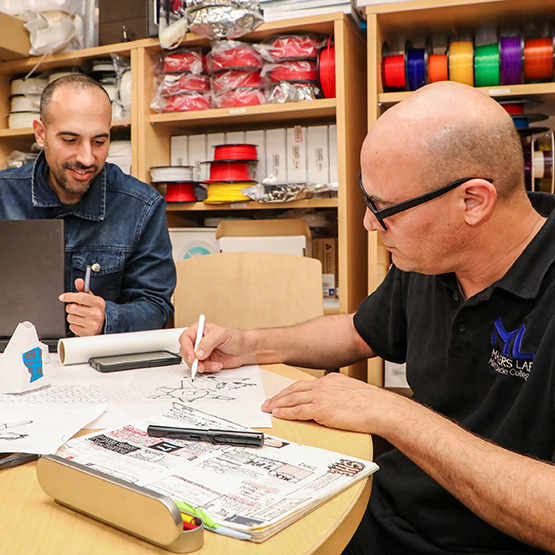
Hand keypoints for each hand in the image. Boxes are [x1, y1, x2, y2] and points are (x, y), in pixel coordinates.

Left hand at [59, 278, 105, 335]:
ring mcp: (93, 324)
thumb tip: (78, 281)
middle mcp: (97, 313)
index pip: (82, 297)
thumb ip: (83, 290)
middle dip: (70, 308)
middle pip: (73, 308)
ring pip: (70, 317)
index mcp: (98, 303)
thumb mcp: (91, 299)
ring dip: (72, 317)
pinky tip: (80, 323)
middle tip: (76, 308)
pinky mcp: (87, 332)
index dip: (70, 296)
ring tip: (79, 316)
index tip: (62, 297)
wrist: (102, 325)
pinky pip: (72, 327)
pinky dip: (74, 325)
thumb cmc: (94, 310)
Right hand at [179, 322, 247, 373]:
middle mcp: (198, 341)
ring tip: (215, 364)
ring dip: (202, 366)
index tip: (192, 357)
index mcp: (199, 330)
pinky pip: (201, 368)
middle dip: (192, 360)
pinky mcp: (206, 362)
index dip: (186, 348)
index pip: (185, 338)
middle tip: (200, 365)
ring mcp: (201, 352)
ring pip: (192, 362)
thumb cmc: (235, 338)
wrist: (244, 350)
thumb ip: (209, 342)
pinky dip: (209, 369)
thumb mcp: (222, 334)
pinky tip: (218, 365)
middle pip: (185, 351)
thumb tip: (198, 352)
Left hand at [262, 372, 399, 433]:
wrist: (380, 409)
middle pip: (294, 389)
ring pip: (293, 399)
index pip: (305, 384)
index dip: (291, 390)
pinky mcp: (321, 409)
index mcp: (331, 379)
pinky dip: (286, 413)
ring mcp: (321, 396)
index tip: (283, 395)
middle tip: (268, 402)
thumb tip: (335, 403)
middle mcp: (323, 385)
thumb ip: (339, 394)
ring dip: (278, 404)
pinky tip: (278, 415)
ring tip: (268, 409)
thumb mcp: (352, 392)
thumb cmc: (372, 404)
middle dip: (279, 396)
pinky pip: (298, 411)